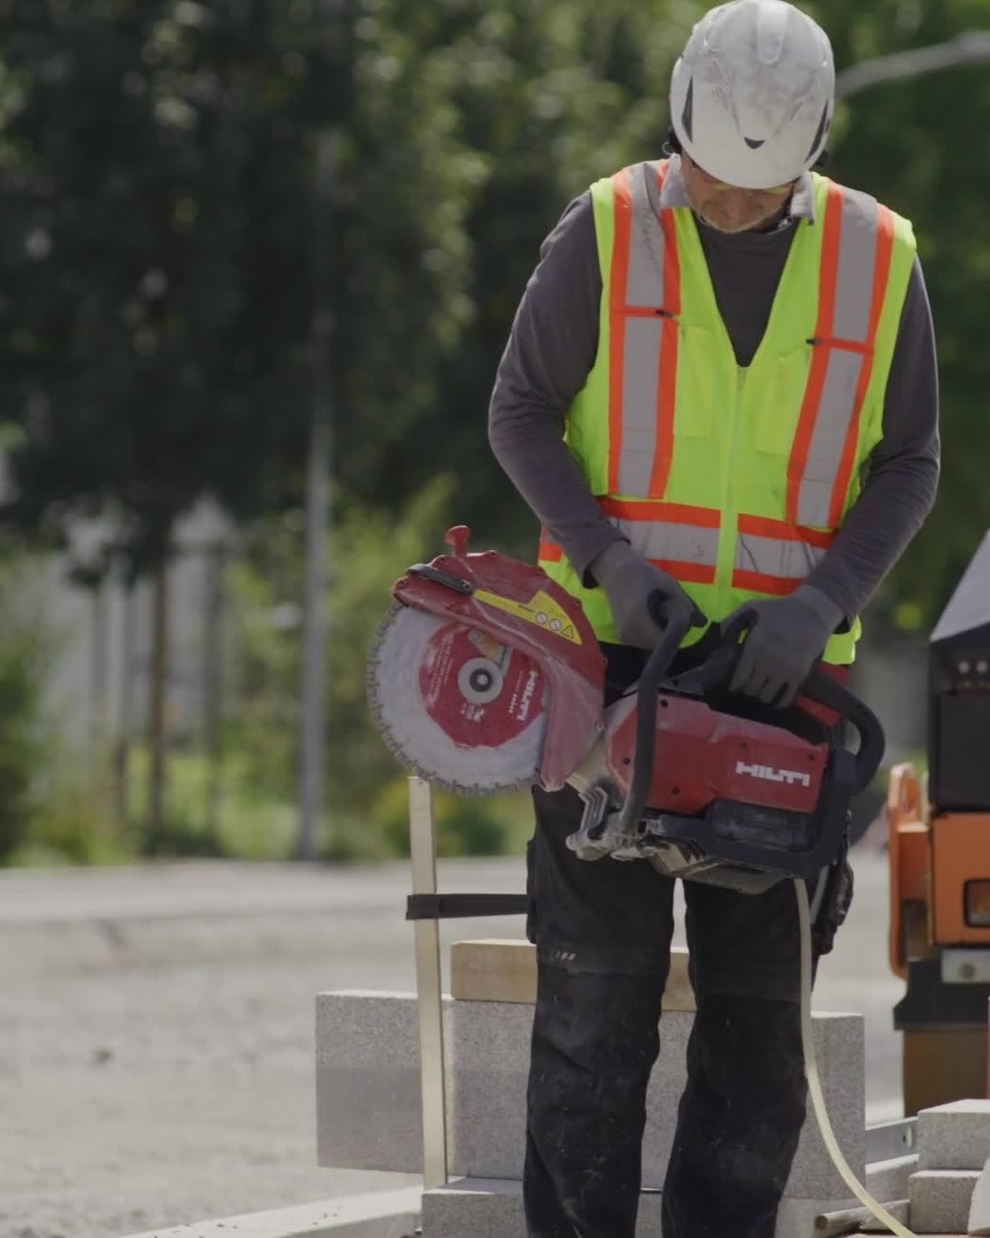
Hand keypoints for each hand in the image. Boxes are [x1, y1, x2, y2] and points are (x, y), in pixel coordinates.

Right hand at [590, 539, 706, 648]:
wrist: (614, 571)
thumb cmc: (642, 574)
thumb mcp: (668, 584)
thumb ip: (684, 604)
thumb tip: (702, 623)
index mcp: (638, 618)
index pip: (664, 640)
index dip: (677, 631)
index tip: (680, 617)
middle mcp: (628, 632)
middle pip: (659, 644)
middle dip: (670, 631)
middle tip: (670, 610)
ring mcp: (623, 636)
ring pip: (652, 644)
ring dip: (661, 632)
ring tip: (658, 610)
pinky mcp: (622, 637)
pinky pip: (644, 641)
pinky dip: (652, 631)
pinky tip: (650, 615)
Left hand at [723, 586, 844, 706]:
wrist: (813, 612)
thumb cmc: (780, 609)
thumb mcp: (752, 608)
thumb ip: (731, 622)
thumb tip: (720, 641)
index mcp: (754, 647)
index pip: (739, 677)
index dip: (734, 685)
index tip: (733, 686)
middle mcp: (768, 663)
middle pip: (751, 689)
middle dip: (747, 688)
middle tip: (748, 684)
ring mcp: (785, 671)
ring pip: (766, 696)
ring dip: (762, 694)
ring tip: (762, 688)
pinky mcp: (800, 676)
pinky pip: (786, 698)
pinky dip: (779, 702)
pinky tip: (775, 699)